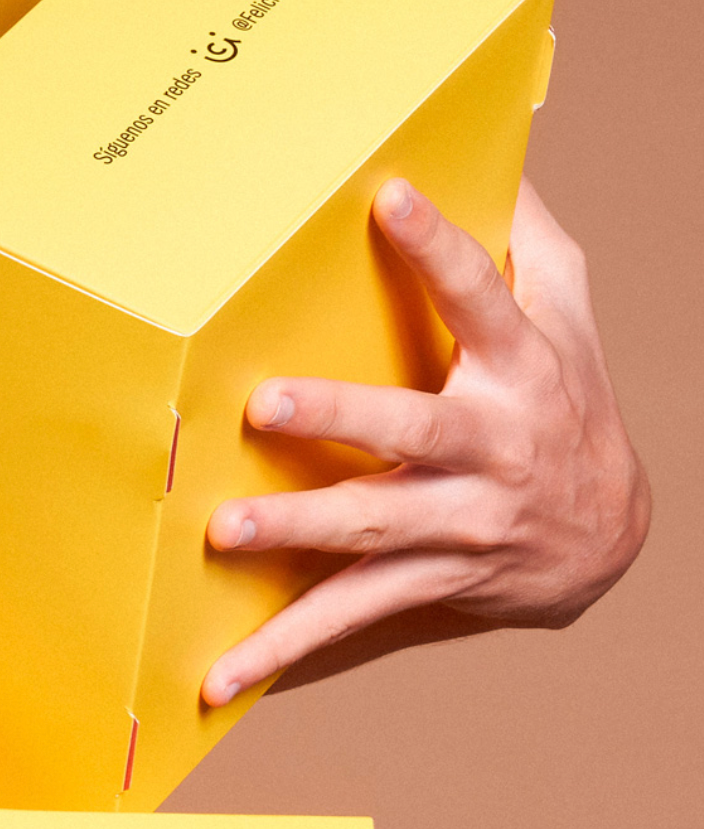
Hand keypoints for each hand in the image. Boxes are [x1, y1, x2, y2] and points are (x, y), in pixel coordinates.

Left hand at [201, 178, 649, 706]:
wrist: (609, 540)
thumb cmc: (566, 401)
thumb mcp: (568, 320)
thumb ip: (530, 243)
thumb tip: (498, 152)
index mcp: (520, 371)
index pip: (484, 297)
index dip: (441, 248)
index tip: (390, 195)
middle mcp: (492, 449)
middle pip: (414, 430)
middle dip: (340, 416)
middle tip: (265, 402)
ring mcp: (461, 523)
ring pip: (374, 528)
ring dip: (297, 533)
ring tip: (222, 531)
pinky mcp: (429, 581)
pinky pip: (352, 616)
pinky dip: (284, 649)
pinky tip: (219, 676)